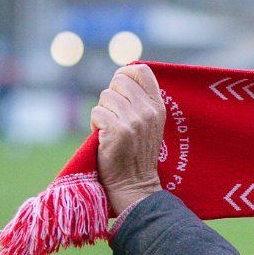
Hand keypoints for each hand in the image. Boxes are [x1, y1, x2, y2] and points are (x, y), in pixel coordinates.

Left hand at [92, 65, 165, 216]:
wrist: (135, 184)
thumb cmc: (136, 153)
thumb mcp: (148, 123)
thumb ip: (139, 101)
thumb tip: (120, 77)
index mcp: (159, 106)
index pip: (141, 70)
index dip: (125, 73)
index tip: (119, 89)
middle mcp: (149, 111)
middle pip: (119, 80)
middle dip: (110, 95)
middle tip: (114, 115)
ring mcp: (135, 121)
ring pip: (105, 96)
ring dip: (102, 112)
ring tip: (110, 130)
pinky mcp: (119, 131)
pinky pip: (96, 113)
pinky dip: (95, 125)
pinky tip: (104, 138)